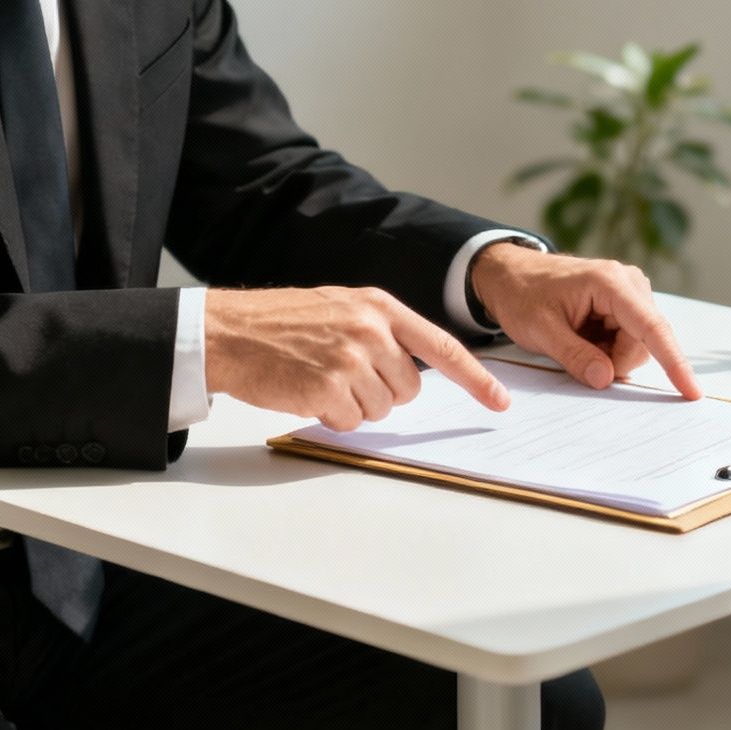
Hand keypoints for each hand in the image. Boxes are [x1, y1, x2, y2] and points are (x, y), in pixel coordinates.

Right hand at [204, 286, 508, 430]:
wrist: (230, 331)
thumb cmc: (282, 323)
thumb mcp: (341, 307)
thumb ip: (381, 331)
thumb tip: (411, 372)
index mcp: (380, 307)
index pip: (443, 347)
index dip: (476, 379)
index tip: (500, 402)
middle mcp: (372, 330)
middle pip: (409, 389)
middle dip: (382, 392)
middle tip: (343, 374)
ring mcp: (351, 359)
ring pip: (381, 409)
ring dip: (354, 406)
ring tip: (320, 379)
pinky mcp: (328, 388)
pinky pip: (351, 422)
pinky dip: (332, 417)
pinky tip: (307, 392)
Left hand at [470, 244, 702, 398]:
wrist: (511, 275)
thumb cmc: (522, 296)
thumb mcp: (540, 330)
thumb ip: (575, 356)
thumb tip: (607, 380)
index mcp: (610, 282)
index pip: (651, 328)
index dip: (674, 362)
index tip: (691, 391)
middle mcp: (629, 283)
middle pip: (643, 343)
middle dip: (614, 361)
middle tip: (576, 355)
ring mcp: (630, 293)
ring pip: (637, 346)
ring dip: (609, 355)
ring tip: (575, 339)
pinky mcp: (626, 304)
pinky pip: (628, 340)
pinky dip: (607, 348)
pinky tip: (584, 336)